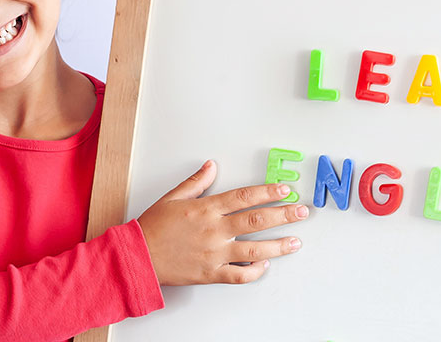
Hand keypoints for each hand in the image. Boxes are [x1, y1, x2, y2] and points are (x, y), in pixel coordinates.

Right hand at [137, 159, 307, 285]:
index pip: (244, 197)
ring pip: (254, 249)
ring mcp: (214, 253)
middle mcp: (214, 230)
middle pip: (256, 220)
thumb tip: (212, 166)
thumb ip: (196, 182)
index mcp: (207, 208)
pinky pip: (239, 274)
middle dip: (283, 215)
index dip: (267, 192)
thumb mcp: (173, 197)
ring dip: (278, 245)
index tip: (285, 190)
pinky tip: (266, 266)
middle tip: (302, 212)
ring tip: (295, 241)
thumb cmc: (153, 227)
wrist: (138, 256)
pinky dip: (255, 272)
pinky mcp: (211, 274)